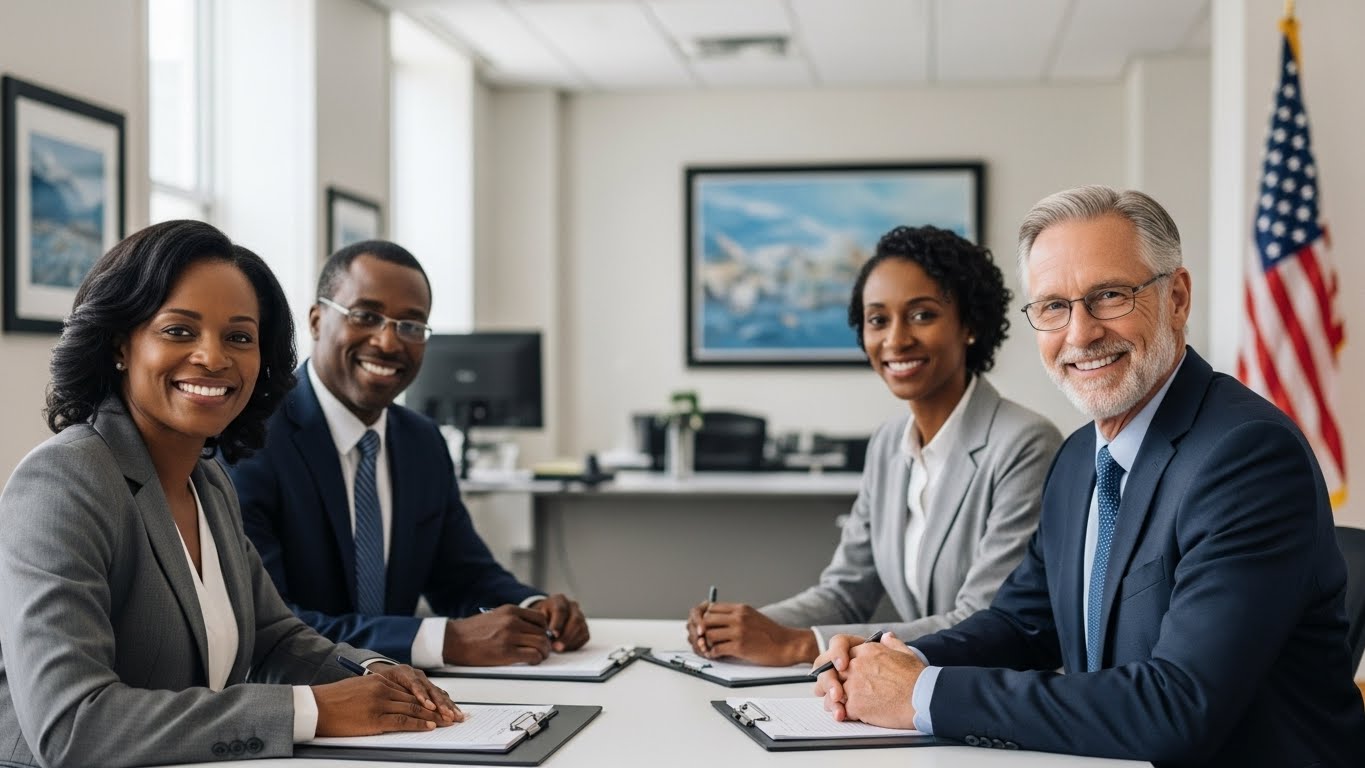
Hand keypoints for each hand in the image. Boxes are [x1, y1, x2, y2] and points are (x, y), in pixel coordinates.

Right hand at [313, 670, 460, 736]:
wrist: (316, 706)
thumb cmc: (334, 701)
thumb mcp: (360, 690)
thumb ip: (379, 693)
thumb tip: (395, 703)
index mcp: (381, 681)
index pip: (412, 691)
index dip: (430, 699)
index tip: (443, 706)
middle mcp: (383, 689)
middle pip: (417, 700)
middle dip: (438, 709)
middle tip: (453, 715)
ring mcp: (380, 703)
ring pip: (413, 710)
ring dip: (433, 717)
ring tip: (447, 722)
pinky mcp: (374, 718)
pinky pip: (401, 721)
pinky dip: (417, 724)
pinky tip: (429, 726)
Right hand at [443, 605, 551, 664]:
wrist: (453, 640)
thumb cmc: (473, 631)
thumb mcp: (495, 616)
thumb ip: (513, 619)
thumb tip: (532, 629)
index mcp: (510, 610)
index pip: (540, 618)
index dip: (544, 629)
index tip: (541, 636)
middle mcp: (512, 621)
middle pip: (543, 632)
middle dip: (546, 642)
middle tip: (543, 649)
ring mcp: (509, 636)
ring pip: (541, 644)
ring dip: (543, 652)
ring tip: (539, 656)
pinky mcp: (505, 653)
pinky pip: (532, 656)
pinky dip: (536, 660)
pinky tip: (531, 661)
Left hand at [531, 594, 589, 651]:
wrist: (548, 615)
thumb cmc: (542, 616)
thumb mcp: (537, 615)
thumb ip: (541, 622)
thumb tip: (545, 634)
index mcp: (559, 600)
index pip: (561, 610)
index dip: (557, 623)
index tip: (552, 634)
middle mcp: (572, 606)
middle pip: (575, 619)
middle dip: (566, 635)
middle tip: (557, 646)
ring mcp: (581, 616)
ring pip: (581, 628)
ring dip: (570, 641)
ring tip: (559, 649)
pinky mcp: (584, 627)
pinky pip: (584, 636)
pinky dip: (575, 644)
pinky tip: (565, 647)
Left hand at [687, 602, 817, 664]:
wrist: (787, 644)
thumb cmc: (771, 633)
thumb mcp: (753, 616)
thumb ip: (736, 616)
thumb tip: (717, 620)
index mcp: (741, 609)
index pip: (712, 608)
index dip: (705, 618)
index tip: (705, 627)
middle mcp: (738, 617)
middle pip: (707, 620)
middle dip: (702, 631)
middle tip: (702, 639)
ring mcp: (738, 631)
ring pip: (709, 635)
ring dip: (705, 643)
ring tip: (708, 648)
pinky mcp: (740, 646)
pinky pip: (716, 649)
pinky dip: (713, 653)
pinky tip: (715, 655)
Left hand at [819, 632, 922, 728]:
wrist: (923, 697)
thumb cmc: (918, 678)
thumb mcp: (906, 653)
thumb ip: (892, 644)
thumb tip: (886, 637)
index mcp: (867, 650)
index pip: (841, 653)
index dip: (838, 663)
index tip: (839, 671)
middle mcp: (856, 664)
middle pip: (833, 671)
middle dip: (830, 682)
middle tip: (828, 690)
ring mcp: (854, 685)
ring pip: (833, 692)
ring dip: (834, 700)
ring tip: (837, 706)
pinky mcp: (855, 704)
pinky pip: (841, 709)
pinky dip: (843, 713)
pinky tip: (847, 716)